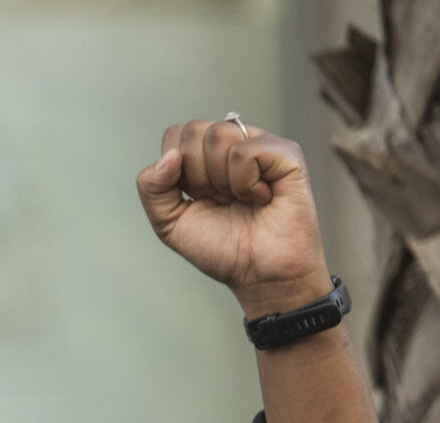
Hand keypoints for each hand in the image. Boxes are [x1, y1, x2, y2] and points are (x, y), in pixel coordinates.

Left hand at [136, 120, 332, 317]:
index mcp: (205, 156)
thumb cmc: (222, 248)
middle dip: (195, 176)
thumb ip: (153, 189)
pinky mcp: (286, 154)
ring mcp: (261, 145)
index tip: (195, 197)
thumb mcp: (169, 222)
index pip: (175, 134)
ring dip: (220, 180)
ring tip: (240, 198)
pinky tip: (260, 197)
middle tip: (220, 199)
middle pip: (192, 131)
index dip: (175, 170)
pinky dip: (244, 183)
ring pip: (218, 136)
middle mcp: (233, 144)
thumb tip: (167, 157)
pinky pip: (244, 152)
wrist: (260, 275)